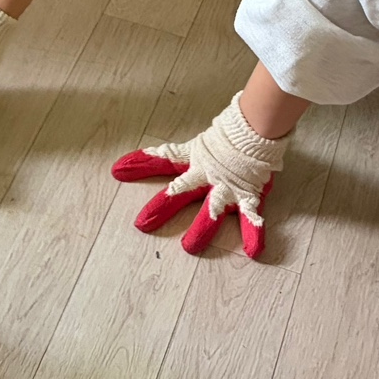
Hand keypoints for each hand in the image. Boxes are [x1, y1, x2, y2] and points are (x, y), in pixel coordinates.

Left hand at [111, 92, 285, 258]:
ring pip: (210, 212)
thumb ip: (183, 153)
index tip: (117, 170)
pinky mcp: (248, 196)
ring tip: (189, 247)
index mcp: (195, 160)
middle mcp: (207, 176)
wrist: (260, 127)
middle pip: (179, 191)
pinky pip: (252, 218)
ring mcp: (227, 188)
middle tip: (141, 224)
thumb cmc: (233, 133)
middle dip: (160, 208)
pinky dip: (254, 234)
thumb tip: (150, 154)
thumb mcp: (203, 143)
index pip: (163, 160)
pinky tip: (254, 252)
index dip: (140, 164)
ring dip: (200, 230)